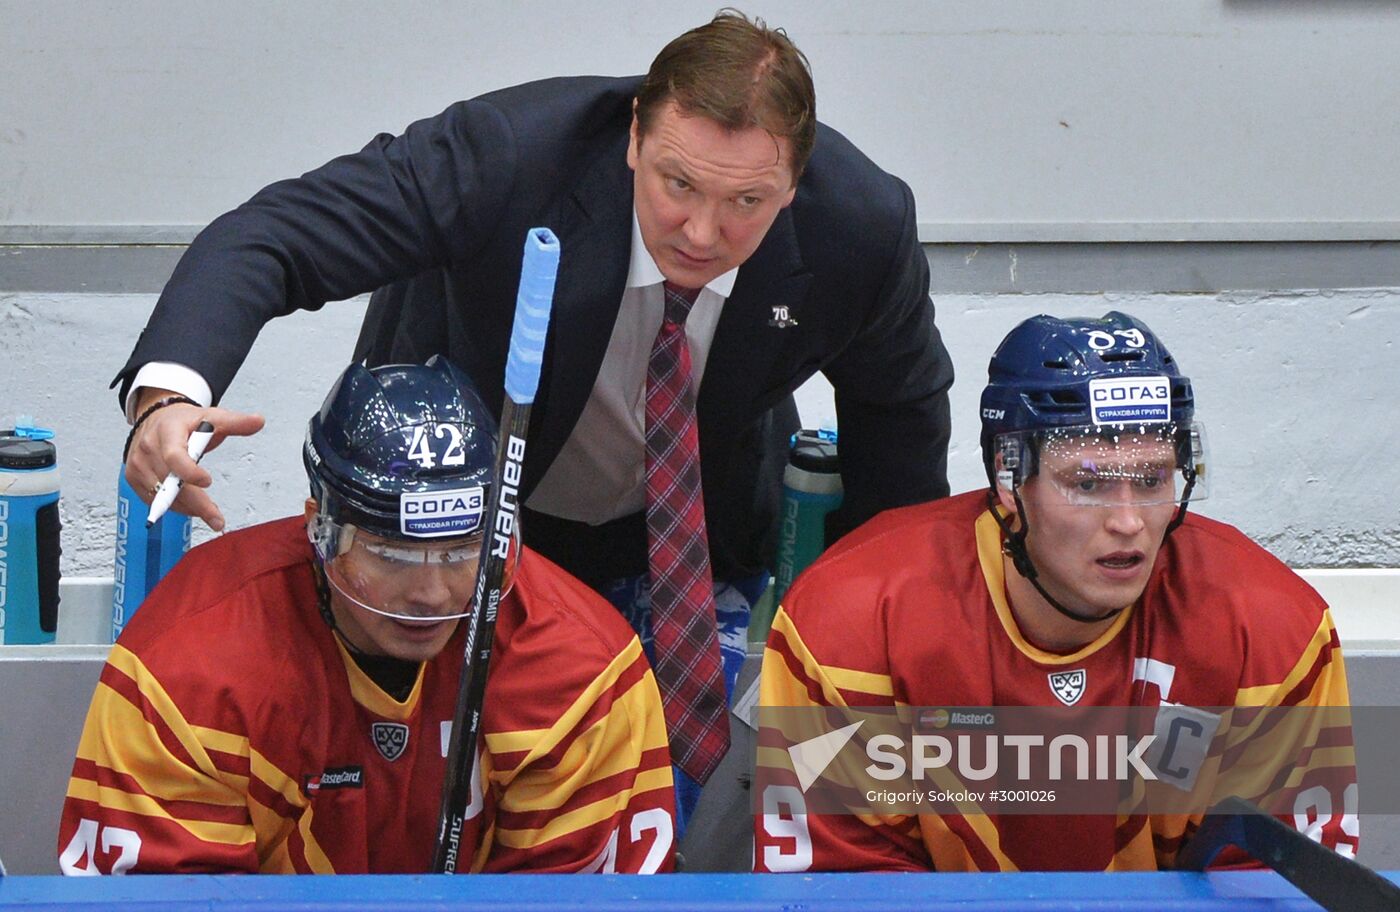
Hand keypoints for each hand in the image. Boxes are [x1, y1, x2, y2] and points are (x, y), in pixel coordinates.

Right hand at [124, 389, 264, 531]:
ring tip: (211, 514)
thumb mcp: (212, 416)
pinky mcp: (133, 477)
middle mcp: (148, 448)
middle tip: (217, 520)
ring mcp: (137, 464)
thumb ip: (236, 422)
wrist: (157, 420)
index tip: (208, 482)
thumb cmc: (186, 421)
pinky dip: (174, 506)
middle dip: (196, 503)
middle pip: (170, 483)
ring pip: (162, 496)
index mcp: (167, 431)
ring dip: (187, 508)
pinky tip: (192, 508)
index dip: (189, 471)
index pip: (174, 455)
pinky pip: (153, 499)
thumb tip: (259, 421)